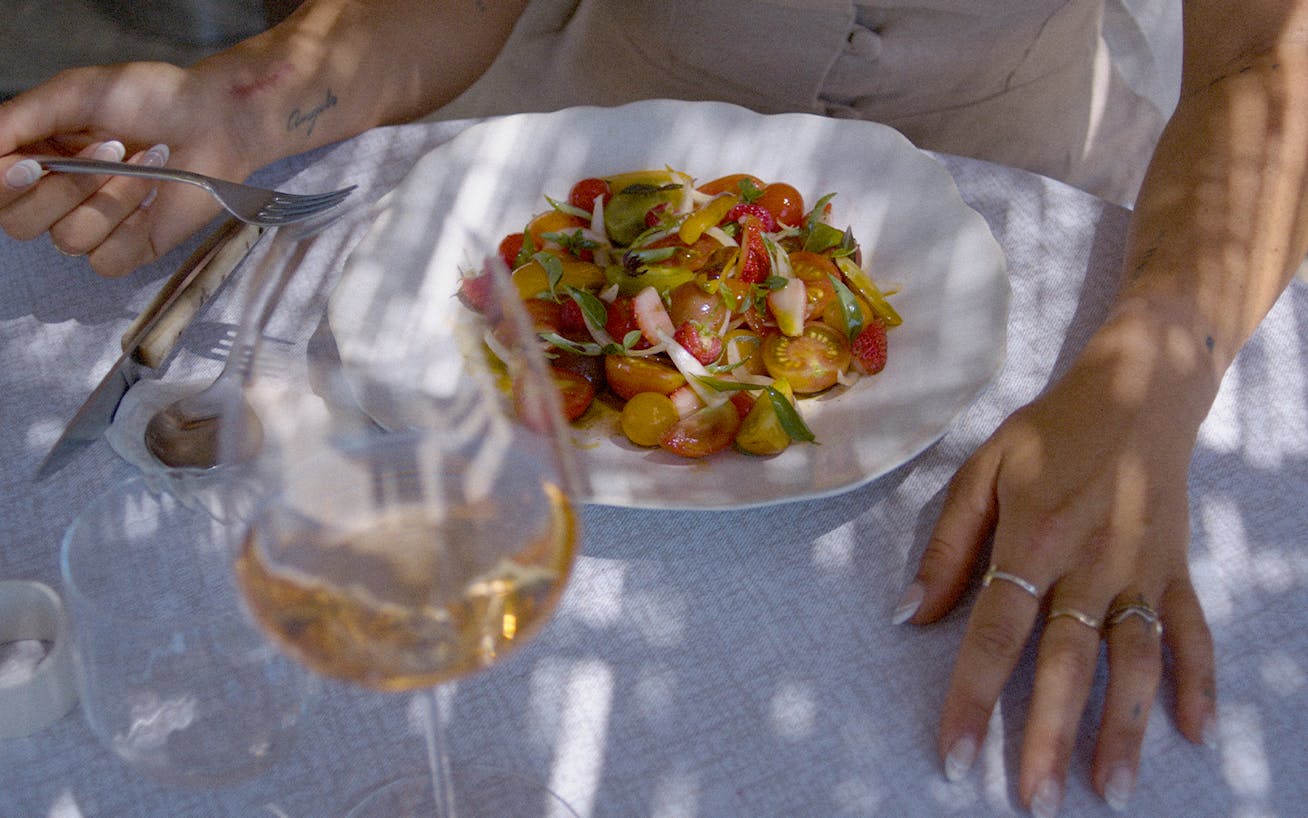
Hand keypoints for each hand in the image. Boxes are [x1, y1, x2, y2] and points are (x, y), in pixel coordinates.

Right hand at [0, 61, 265, 276]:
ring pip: (70, 239)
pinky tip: (153, 196)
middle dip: (67, 187)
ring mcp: (95, 224)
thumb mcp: (74, 93)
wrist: (214, 119)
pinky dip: (131, 226)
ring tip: (143, 164)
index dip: (4, 186)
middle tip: (110, 148)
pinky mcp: (132, 247)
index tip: (30, 167)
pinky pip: (107, 260)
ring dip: (111, 199)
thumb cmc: (150, 98)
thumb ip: (18, 119)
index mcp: (33, 156)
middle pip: (21, 224)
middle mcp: (57, 195)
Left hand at [898, 305, 1218, 813]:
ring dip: (1123, 727)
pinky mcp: (1176, 569)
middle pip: (1068, 661)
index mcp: (1033, 537)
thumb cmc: (1049, 432)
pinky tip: (1194, 733)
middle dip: (1049, 734)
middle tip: (1035, 799)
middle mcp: (1090, 561)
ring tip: (1107, 789)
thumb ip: (948, 544)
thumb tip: (910, 613)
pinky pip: (1191, 631)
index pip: (996, 632)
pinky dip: (1197, 681)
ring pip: (1135, 660)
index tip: (957, 753)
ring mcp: (1141, 569)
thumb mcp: (983, 470)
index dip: (974, 697)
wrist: (1140, 388)